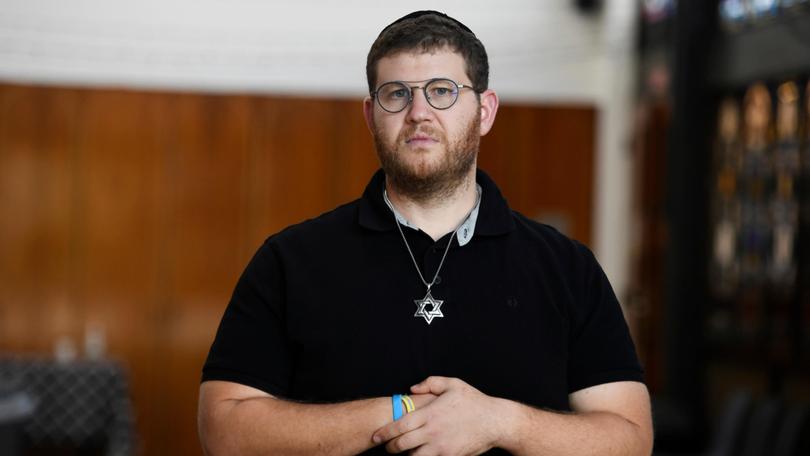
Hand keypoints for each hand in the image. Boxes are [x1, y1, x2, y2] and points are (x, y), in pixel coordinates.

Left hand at [373, 377, 502, 454]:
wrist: (495, 422)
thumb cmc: (474, 402)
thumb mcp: (453, 384)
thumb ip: (430, 383)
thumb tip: (412, 389)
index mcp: (430, 414)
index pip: (399, 426)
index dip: (384, 433)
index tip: (375, 436)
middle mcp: (433, 432)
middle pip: (401, 445)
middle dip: (390, 448)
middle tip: (386, 447)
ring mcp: (441, 447)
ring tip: (403, 452)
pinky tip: (420, 455)